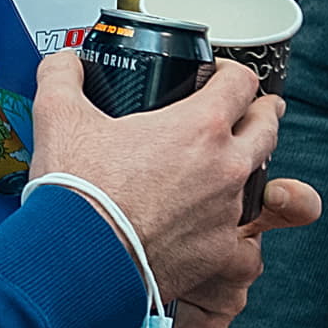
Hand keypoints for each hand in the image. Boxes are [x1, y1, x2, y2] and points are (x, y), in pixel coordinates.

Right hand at [27, 51, 319, 327]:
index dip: (233, 73)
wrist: (78, 262)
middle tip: (251, 112)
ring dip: (242, 170)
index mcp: (200, 127)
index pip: (243, 83)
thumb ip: (62, 77)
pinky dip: (226, 228)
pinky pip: (241, 238)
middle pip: (267, 128)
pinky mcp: (220, 254)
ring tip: (221, 169)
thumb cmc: (78, 195)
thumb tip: (64, 65)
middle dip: (261, 114)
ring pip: (255, 182)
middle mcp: (225, 169)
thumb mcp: (59, 117)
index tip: (223, 77)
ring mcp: (227, 214)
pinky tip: (205, 224)